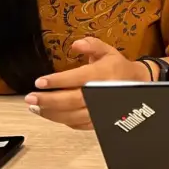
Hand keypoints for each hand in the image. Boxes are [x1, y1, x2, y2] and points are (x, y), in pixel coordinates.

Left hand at [24, 37, 148, 130]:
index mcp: (104, 74)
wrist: (137, 85)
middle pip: (72, 101)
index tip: (39, 82)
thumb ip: (92, 45)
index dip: (58, 81)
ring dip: (51, 113)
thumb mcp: (108, 51)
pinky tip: (49, 113)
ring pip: (72, 116)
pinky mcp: (99, 121)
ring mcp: (101, 110)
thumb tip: (76, 44)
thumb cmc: (118, 67)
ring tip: (35, 107)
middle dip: (48, 100)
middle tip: (31, 98)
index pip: (78, 79)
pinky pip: (77, 124)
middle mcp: (102, 94)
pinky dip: (62, 120)